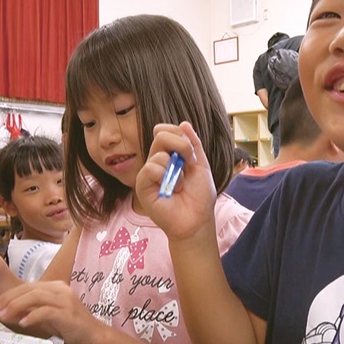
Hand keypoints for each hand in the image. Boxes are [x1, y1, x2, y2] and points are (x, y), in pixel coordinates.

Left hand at [0, 280, 100, 343]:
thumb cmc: (71, 327)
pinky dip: (31, 316)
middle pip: (30, 289)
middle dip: (9, 299)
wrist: (94, 336)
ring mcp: (65, 301)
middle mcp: (61, 290)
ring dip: (16, 306)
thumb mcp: (49, 314)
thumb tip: (10, 310)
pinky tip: (22, 323)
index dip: (10, 294)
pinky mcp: (68, 314)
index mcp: (56, 287)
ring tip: (4, 316)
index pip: (28, 286)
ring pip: (35, 297)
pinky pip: (46, 311)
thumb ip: (33, 309)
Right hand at [136, 121, 216, 241]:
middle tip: (190, 164)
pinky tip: (170, 191)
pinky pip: (150, 169)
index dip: (180, 135)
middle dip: (181, 146)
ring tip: (179, 186)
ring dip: (176, 170)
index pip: (166, 131)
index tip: (192, 154)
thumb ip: (194, 144)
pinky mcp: (142, 186)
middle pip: (161, 135)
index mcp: (170, 155)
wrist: (197, 220)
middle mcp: (157, 161)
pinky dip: (165, 177)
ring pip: (158, 153)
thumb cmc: (199, 197)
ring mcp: (148, 173)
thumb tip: (184, 123)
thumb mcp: (201, 165)